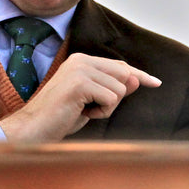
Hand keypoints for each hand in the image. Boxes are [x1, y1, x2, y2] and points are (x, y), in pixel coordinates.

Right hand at [0, 53, 159, 142]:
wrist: (33, 128)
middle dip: (115, 99)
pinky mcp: (80, 82)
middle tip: (90, 109)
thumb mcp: (90, 102)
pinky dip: (101, 112)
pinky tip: (81, 113)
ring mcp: (80, 69)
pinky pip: (111, 99)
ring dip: (107, 108)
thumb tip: (137, 79)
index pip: (120, 66)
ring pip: (120, 90)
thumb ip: (112, 89)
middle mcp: (82, 60)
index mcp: (82, 60)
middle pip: (124, 76)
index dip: (139, 75)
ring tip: (83, 111)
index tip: (156, 82)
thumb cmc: (59, 118)